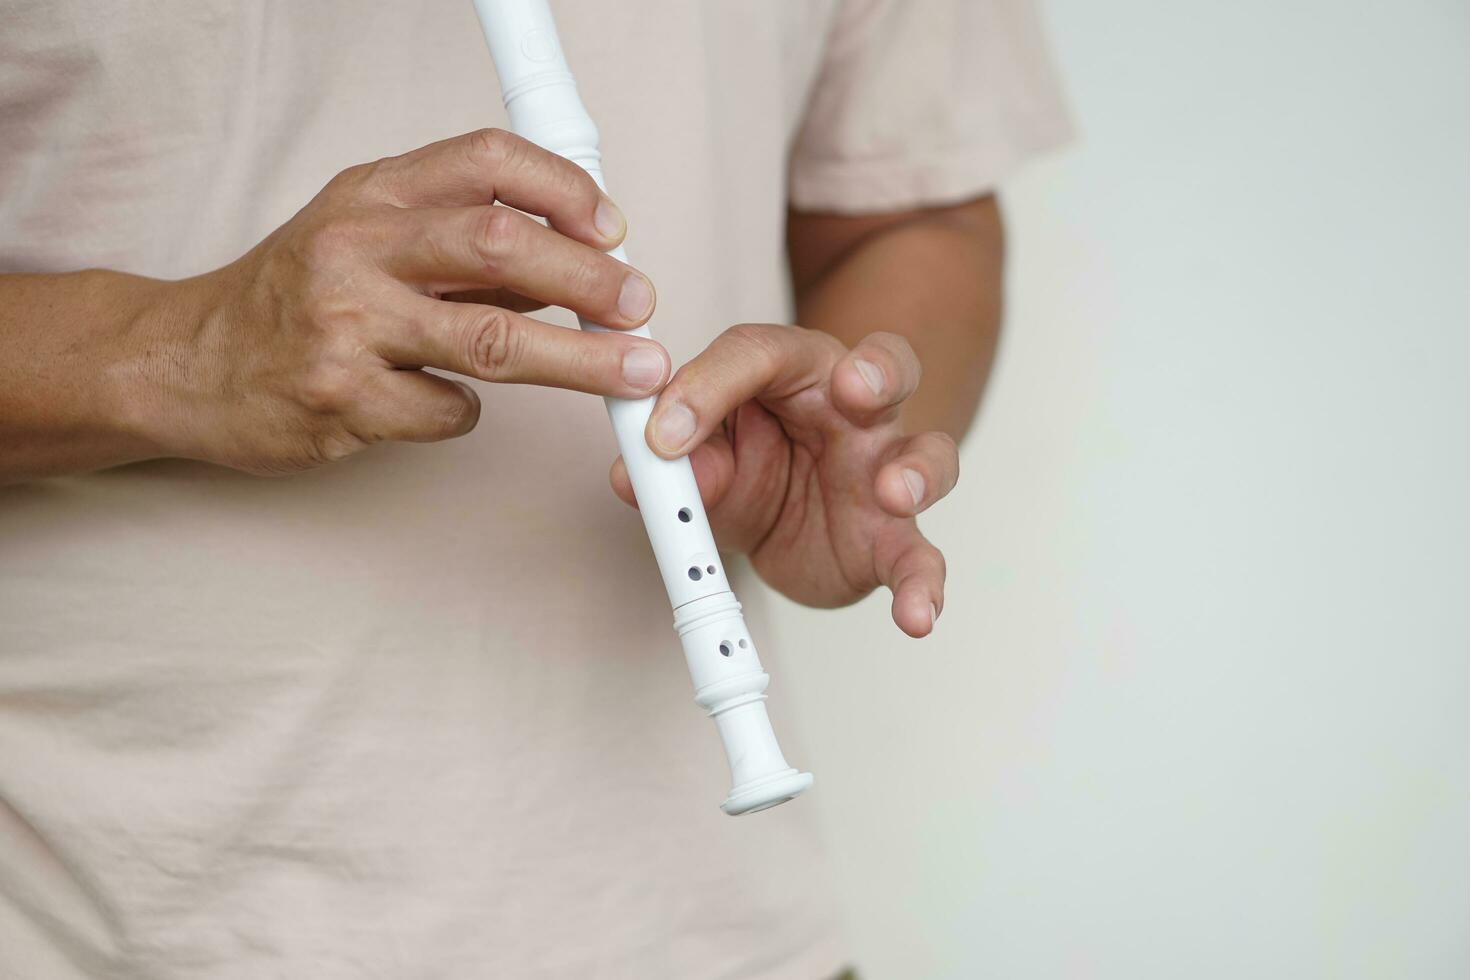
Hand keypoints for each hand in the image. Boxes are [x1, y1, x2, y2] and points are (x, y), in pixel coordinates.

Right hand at [140, 128, 668, 474]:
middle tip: (641, 305)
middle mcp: (358, 246)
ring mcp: (346, 324)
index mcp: (373, 192)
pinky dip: (468, 414)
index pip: (485, 161)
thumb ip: (459, 242)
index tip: (613, 229)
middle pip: (501, 247)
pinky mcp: (340, 398)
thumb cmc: (294, 297)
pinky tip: (451, 406)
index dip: (563, 190)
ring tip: (633, 373)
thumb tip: (574, 262)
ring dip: (580, 361)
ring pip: (492, 341)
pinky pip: (448, 412)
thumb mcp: (366, 235)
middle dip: (590, 279)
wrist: (186, 363)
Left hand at [609, 324, 958, 636]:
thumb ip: (676, 461)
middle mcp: (853, 409)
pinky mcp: (894, 537)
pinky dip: (924, 587)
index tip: (665, 436)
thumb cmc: (748, 464)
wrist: (780, 522)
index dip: (710, 386)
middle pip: (885, 366)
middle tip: (854, 387)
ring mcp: (884, 469)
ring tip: (893, 492)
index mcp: (792, 371)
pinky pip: (920, 558)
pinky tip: (917, 616)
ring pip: (929, 452)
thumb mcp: (702, 459)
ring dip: (916, 470)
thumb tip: (636, 474)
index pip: (759, 354)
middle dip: (876, 371)